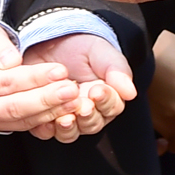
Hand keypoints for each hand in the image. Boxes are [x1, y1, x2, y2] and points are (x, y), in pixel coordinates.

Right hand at [0, 19, 81, 132]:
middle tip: (72, 90)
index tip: (60, 70)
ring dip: (50, 112)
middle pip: (14, 107)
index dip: (35, 78)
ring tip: (74, 101)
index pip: (6, 82)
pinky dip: (44, 119)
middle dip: (46, 99)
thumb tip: (11, 61)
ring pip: (20, 120)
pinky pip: (22, 125)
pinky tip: (64, 110)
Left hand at [19, 34, 136, 142]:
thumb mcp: (101, 53)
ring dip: (68, 128)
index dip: (106, 101)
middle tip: (83, 106)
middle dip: (88, 117)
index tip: (98, 91)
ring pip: (70, 133)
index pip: (112, 107)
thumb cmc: (82, 47)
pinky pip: (45, 131)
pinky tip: (45, 122)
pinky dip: (46, 130)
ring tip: (65, 118)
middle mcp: (88, 112)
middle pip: (92, 124)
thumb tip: (130, 93)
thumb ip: (117, 71)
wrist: (51, 41)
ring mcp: (65, 116)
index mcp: (106, 98)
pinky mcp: (44, 116)